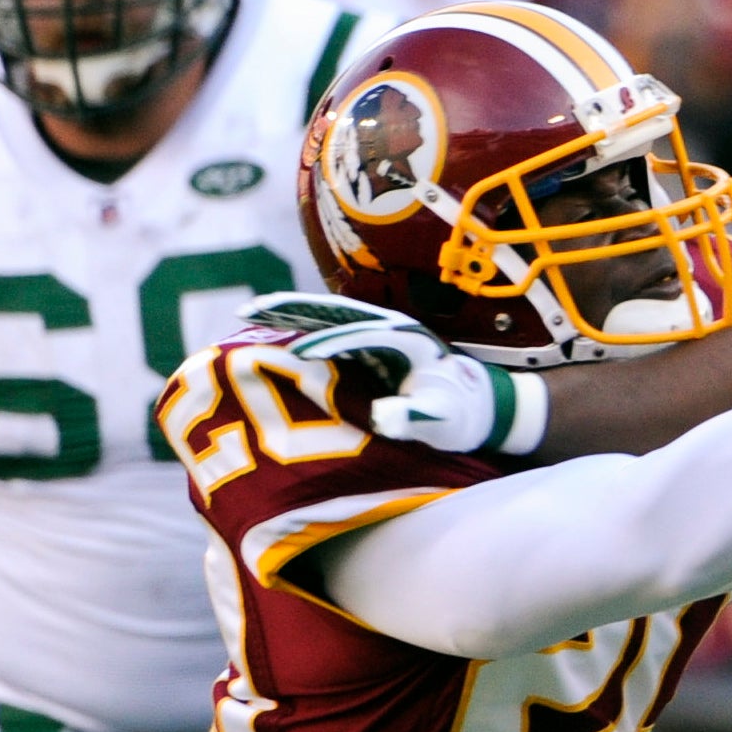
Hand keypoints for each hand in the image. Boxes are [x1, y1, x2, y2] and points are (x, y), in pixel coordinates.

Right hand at [237, 293, 544, 453]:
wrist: (482, 405)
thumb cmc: (464, 414)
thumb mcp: (444, 419)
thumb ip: (416, 417)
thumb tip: (384, 417)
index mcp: (406, 341)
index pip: (361, 337)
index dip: (329, 345)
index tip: (296, 356)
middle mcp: (390, 330)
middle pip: (334, 313)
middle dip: (293, 311)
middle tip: (250, 313)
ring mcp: (378, 336)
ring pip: (327, 317)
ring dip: (290, 316)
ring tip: (249, 317)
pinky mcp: (370, 348)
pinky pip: (328, 332)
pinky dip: (298, 329)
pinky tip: (270, 337)